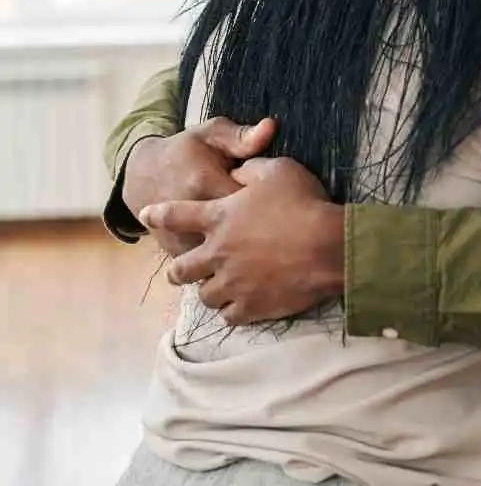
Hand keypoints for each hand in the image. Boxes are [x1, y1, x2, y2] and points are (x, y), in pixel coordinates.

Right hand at [122, 116, 276, 255]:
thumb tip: (271, 127)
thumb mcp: (212, 134)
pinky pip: (206, 262)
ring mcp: (181, 235)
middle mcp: (192, 214)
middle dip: (260, 229)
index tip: (277, 197)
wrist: (144, 174)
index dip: (271, 199)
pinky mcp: (176, 250)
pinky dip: (223, 260)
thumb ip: (242, 136)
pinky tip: (238, 250)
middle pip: (239, 232)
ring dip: (242, 249)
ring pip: (223, 253)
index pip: (250, 199)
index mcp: (205, 182)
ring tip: (257, 237)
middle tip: (271, 221)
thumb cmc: (187, 150)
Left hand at [139, 157, 345, 325]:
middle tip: (182, 270)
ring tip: (216, 287)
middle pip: (181, 270)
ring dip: (208, 289)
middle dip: (178, 270)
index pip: (176, 215)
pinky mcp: (251, 307)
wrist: (329, 246)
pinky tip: (238, 303)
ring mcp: (232, 283)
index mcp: (219, 217)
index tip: (147, 215)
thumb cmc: (303, 202)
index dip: (159, 214)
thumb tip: (239, 171)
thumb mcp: (277, 170)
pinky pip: (228, 316)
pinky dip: (230, 309)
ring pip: (204, 296)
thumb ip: (251, 168)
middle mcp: (217, 253)